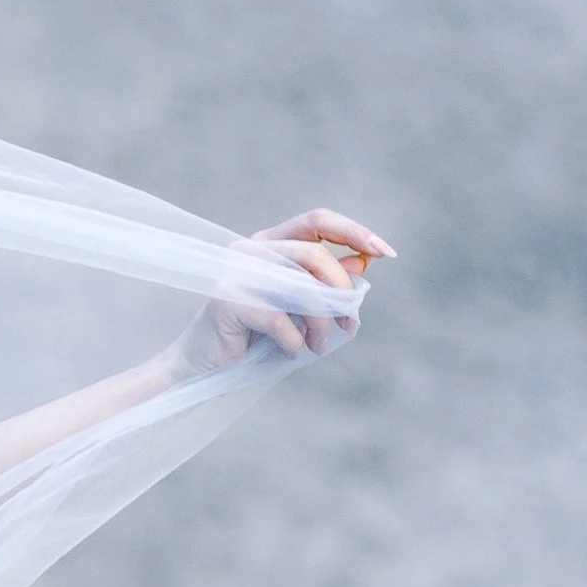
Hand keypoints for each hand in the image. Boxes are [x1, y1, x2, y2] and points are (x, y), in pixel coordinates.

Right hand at [173, 209, 395, 374]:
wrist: (200, 365)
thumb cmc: (250, 335)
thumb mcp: (294, 307)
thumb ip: (324, 283)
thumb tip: (365, 262)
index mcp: (268, 242)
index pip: (318, 221)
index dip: (354, 232)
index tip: (386, 254)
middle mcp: (250, 248)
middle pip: (314, 256)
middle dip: (342, 292)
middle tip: (353, 323)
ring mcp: (236, 271)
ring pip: (302, 289)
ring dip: (321, 324)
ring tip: (319, 346)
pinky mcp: (228, 300)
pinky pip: (281, 320)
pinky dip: (295, 343)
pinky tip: (292, 353)